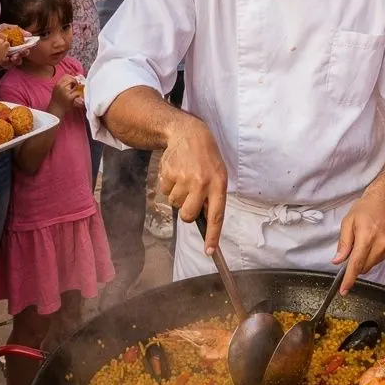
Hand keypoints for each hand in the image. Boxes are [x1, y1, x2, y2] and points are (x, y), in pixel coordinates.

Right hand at [0, 28, 12, 65]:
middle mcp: (1, 43)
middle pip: (3, 37)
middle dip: (0, 38)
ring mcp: (4, 49)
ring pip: (7, 44)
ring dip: (4, 43)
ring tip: (0, 45)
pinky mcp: (4, 55)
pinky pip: (7, 51)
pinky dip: (5, 50)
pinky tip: (1, 51)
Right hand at [49, 73, 85, 116]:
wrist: (55, 109)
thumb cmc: (57, 100)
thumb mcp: (57, 89)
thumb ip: (63, 83)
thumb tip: (73, 76)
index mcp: (57, 84)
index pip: (66, 75)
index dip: (71, 77)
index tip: (74, 81)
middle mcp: (61, 86)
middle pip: (71, 79)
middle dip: (76, 82)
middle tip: (77, 87)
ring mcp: (65, 91)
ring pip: (75, 85)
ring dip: (78, 88)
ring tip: (77, 92)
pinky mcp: (69, 97)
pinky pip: (77, 92)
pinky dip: (79, 94)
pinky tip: (78, 97)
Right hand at [158, 113, 227, 253]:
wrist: (188, 133)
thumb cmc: (206, 157)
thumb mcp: (218, 174)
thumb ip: (213, 197)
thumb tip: (205, 219)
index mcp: (218, 184)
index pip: (216, 215)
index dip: (212, 235)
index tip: (209, 251)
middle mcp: (201, 183)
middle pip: (188, 215)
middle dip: (187, 212)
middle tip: (190, 198)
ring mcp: (184, 178)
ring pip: (175, 204)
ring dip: (178, 196)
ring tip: (185, 178)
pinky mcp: (169, 173)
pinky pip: (165, 192)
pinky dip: (169, 186)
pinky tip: (176, 172)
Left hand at [334, 177, 384, 293]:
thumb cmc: (366, 207)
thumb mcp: (348, 221)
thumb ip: (343, 243)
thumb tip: (338, 261)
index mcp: (366, 237)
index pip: (356, 264)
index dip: (348, 279)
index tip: (343, 291)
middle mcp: (380, 244)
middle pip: (364, 267)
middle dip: (355, 265)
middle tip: (353, 249)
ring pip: (372, 264)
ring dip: (365, 259)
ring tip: (365, 240)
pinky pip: (380, 259)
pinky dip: (374, 255)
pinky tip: (374, 240)